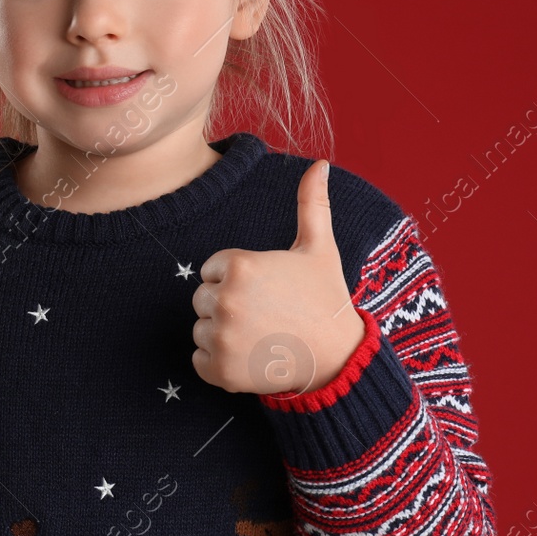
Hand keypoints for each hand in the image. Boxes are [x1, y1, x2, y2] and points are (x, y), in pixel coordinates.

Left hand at [190, 160, 366, 396]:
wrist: (338, 359)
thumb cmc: (326, 299)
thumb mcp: (320, 248)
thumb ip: (311, 204)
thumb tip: (321, 164)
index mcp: (240, 265)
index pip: (211, 269)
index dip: (238, 279)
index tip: (267, 291)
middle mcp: (225, 300)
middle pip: (202, 298)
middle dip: (228, 305)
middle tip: (265, 315)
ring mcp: (221, 338)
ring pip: (201, 329)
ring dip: (224, 335)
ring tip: (261, 336)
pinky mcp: (219, 371)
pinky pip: (198, 360)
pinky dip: (218, 363)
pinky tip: (251, 357)